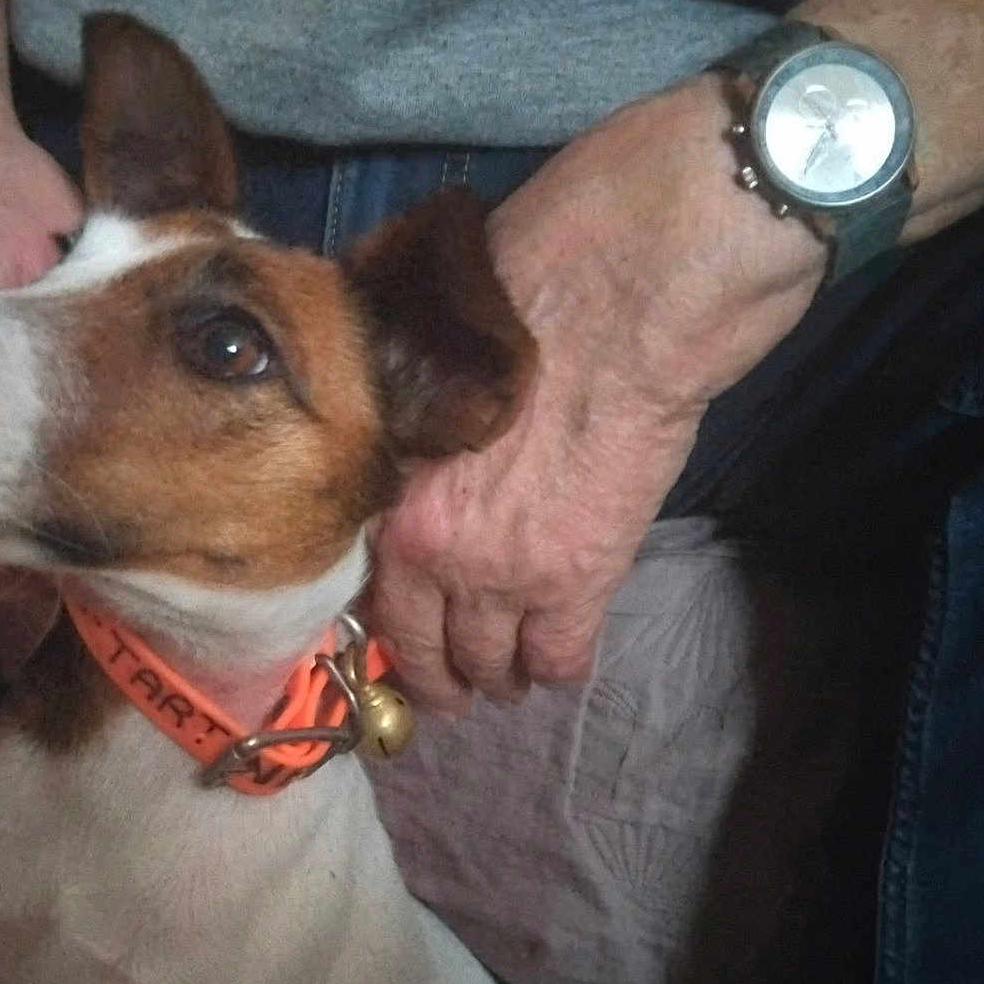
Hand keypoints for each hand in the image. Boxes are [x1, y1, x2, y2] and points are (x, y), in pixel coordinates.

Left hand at [370, 76, 827, 708]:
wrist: (615, 298)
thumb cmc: (516, 300)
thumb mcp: (419, 366)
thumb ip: (403, 431)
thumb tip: (395, 445)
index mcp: (383, 491)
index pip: (369, 593)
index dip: (389, 623)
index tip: (400, 634)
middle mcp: (430, 551)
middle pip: (425, 648)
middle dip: (440, 674)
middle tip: (453, 684)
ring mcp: (503, 576)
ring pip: (491, 664)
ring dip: (499, 675)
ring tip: (508, 676)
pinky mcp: (579, 580)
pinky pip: (560, 657)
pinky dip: (558, 665)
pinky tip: (559, 659)